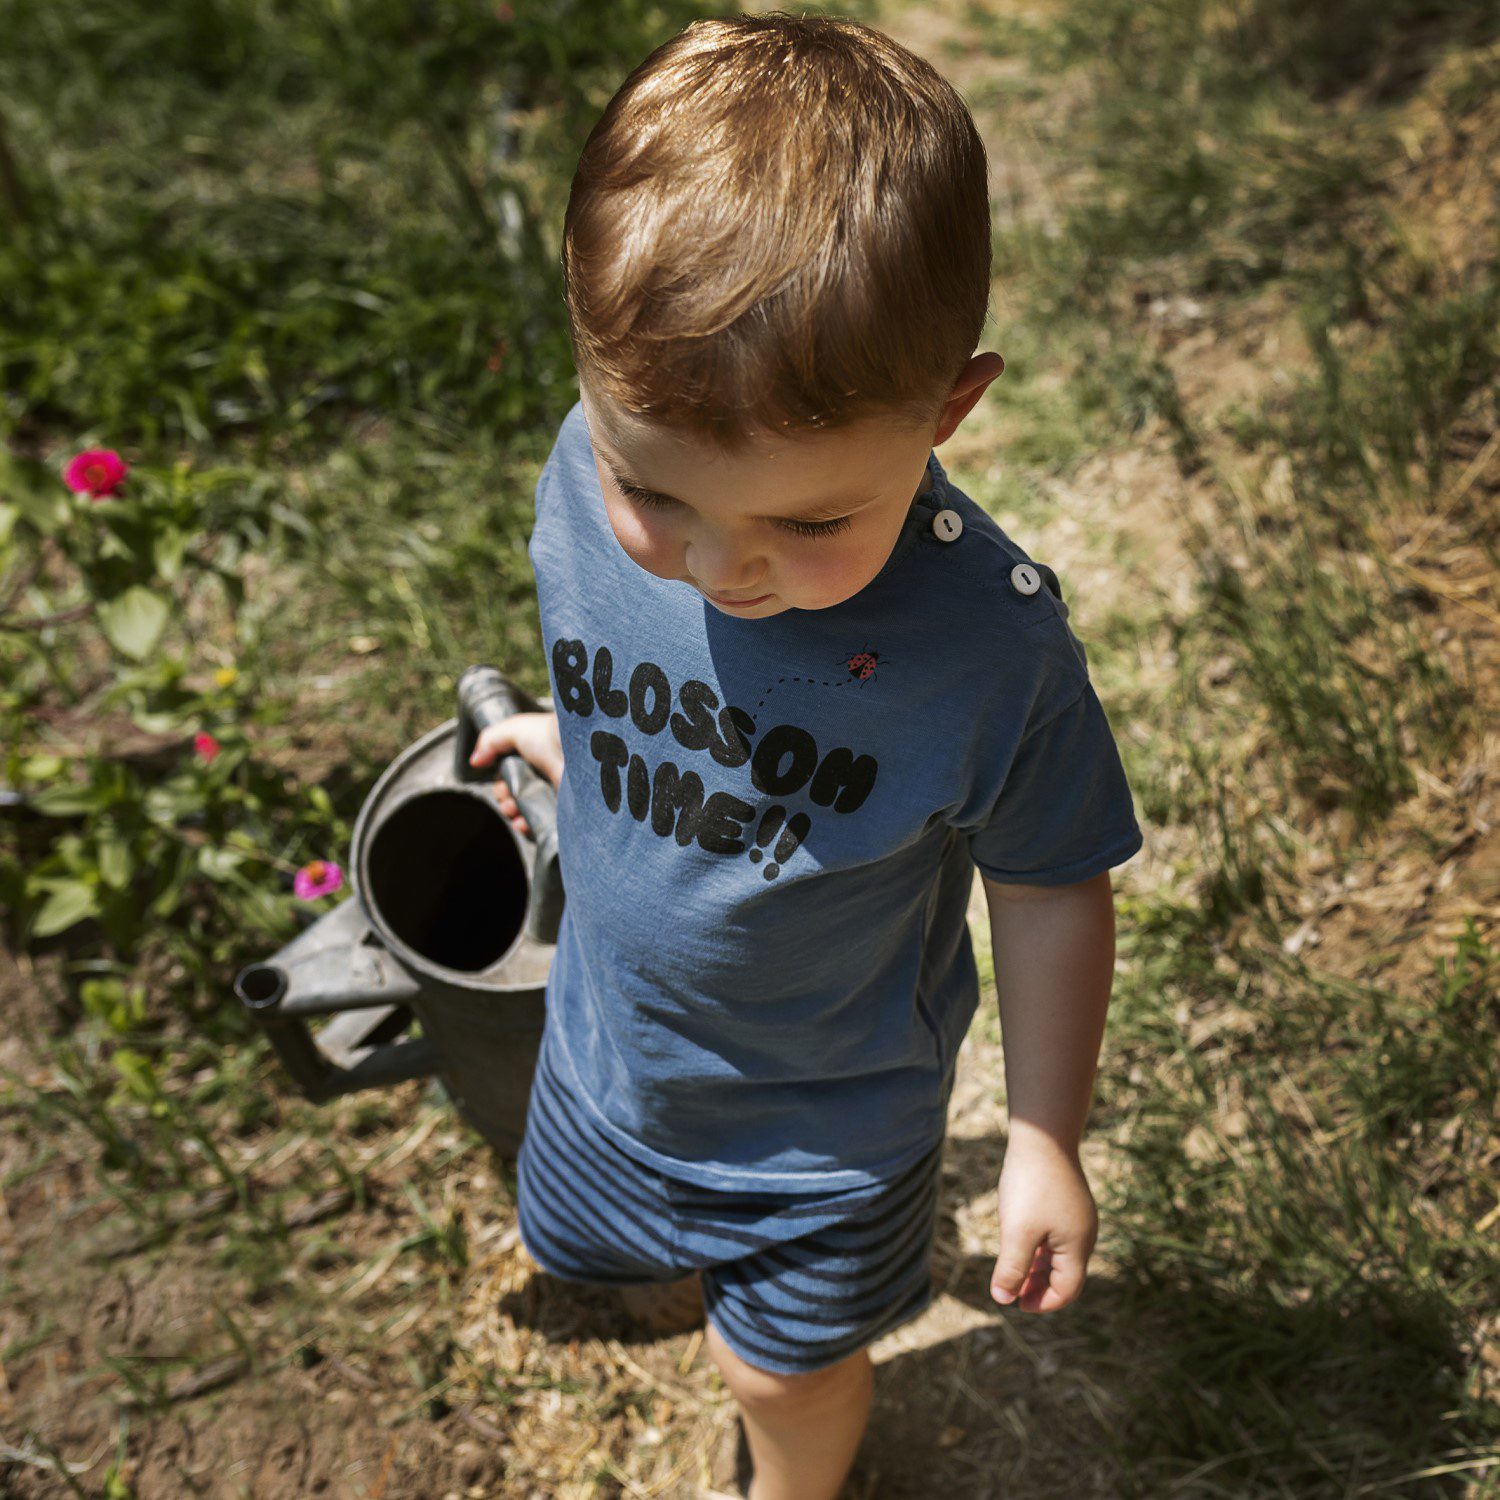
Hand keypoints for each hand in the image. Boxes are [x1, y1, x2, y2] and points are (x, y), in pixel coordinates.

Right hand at [467, 711, 563, 839]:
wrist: (575, 751)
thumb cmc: (548, 736)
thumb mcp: (513, 729)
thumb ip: (490, 741)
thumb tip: (475, 761)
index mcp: (532, 762)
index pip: (509, 781)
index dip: (500, 786)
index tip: (501, 785)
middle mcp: (542, 780)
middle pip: (514, 800)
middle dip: (504, 801)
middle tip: (508, 797)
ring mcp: (553, 797)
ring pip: (524, 815)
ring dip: (511, 814)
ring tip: (514, 808)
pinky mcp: (561, 814)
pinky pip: (540, 828)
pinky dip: (526, 828)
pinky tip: (522, 822)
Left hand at [990, 1133, 1096, 1312]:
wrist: (1043, 1135)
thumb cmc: (1030, 1185)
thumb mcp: (1017, 1231)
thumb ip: (1011, 1268)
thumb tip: (1002, 1299)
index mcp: (1078, 1246)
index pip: (1066, 1290)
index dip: (1043, 1302)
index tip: (1017, 1304)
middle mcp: (1084, 1233)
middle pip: (1065, 1274)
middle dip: (1040, 1287)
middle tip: (1014, 1295)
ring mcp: (1077, 1215)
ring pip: (1059, 1253)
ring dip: (1038, 1267)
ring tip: (1015, 1274)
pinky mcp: (1067, 1200)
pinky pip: (1057, 1234)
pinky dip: (1040, 1246)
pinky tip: (1020, 1242)